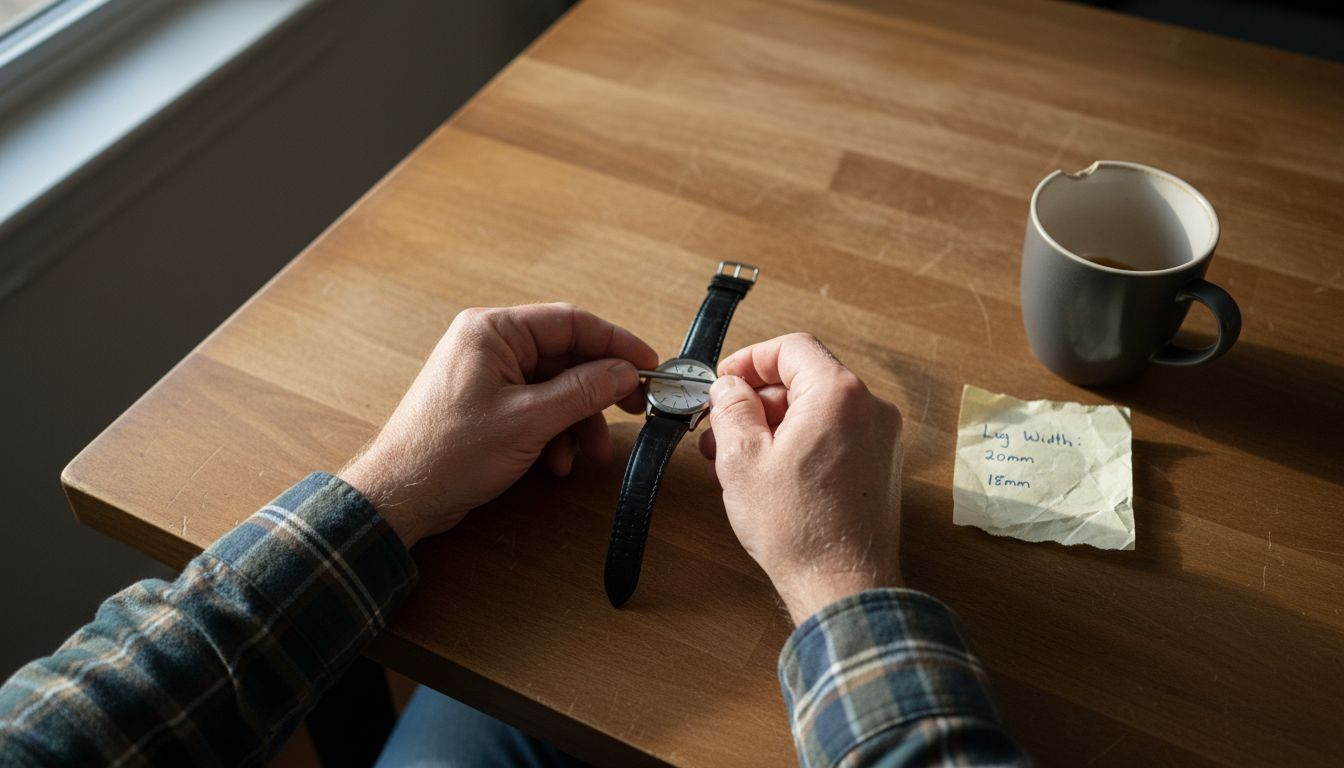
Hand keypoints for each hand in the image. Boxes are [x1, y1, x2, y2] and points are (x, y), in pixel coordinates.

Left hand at [340, 303, 657, 548]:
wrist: (400, 497)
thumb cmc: (450, 452)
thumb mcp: (529, 420)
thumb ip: (583, 391)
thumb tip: (625, 372)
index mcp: (493, 331)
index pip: (572, 323)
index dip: (617, 344)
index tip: (649, 366)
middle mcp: (490, 344)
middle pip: (566, 357)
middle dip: (598, 393)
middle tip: (633, 411)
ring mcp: (488, 375)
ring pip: (555, 387)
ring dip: (577, 421)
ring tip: (590, 455)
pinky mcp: (488, 405)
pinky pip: (536, 407)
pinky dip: (554, 433)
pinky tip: (556, 463)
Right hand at [699, 333, 903, 624]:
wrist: (843, 585)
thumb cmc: (797, 529)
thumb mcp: (742, 459)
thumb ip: (732, 408)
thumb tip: (730, 387)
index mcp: (838, 395)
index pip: (792, 348)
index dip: (750, 359)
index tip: (724, 382)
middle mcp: (870, 408)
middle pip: (806, 378)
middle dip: (759, 398)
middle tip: (722, 426)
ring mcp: (882, 438)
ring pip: (820, 408)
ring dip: (777, 422)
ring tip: (739, 456)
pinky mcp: (882, 465)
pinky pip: (837, 434)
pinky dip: (803, 441)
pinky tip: (772, 472)